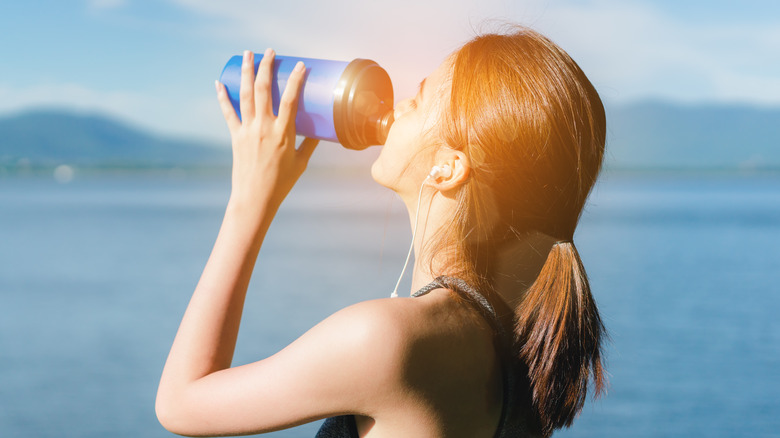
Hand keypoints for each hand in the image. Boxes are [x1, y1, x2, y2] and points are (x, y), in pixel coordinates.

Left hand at [215, 49, 318, 211]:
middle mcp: (264, 128)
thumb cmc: (282, 183)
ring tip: (248, 54)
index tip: (301, 65)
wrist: (255, 198)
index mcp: (284, 134)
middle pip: (264, 90)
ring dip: (247, 72)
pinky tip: (220, 82)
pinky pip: (228, 112)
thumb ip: (309, 144)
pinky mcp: (236, 137)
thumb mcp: (301, 163)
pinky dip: (223, 96)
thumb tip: (320, 131)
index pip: (291, 99)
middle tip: (270, 52)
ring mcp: (248, 131)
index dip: (296, 80)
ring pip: (246, 95)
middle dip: (267, 67)